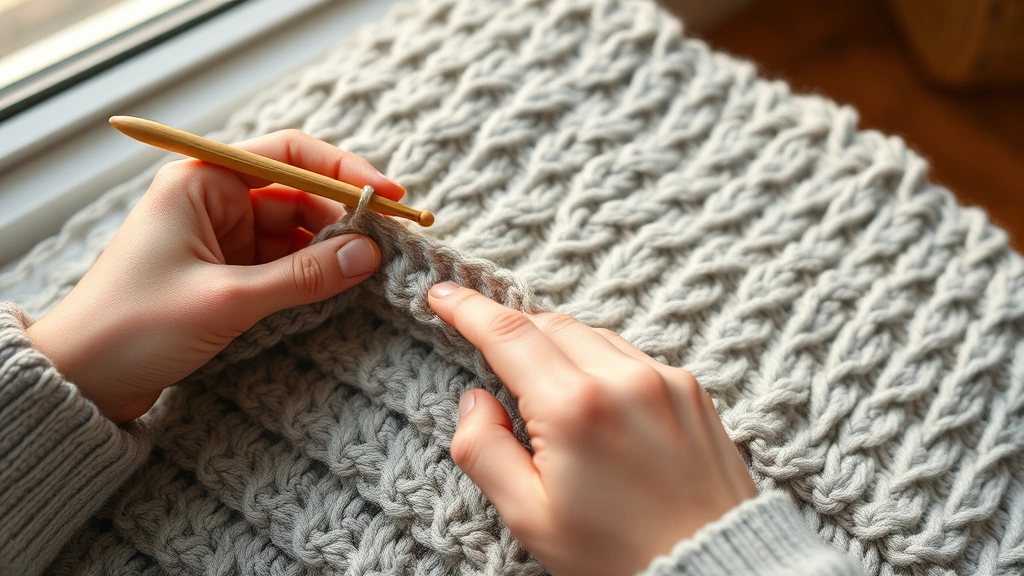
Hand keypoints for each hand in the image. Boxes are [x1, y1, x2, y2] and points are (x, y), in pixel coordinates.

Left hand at [27, 130, 403, 423]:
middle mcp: (214, 202)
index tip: (387, 197)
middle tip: (388, 246)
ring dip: (328, 252)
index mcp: (202, 182)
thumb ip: (302, 277)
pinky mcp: (225, 274)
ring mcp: (221, 239)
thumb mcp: (227, 299)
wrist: (81, 380)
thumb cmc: (134, 326)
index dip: (343, 171)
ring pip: (294, 234)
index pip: (289, 155)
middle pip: (299, 196)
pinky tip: (338, 289)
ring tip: (369, 273)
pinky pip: (281, 264)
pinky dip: (309, 276)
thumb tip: (368, 254)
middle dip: (342, 220)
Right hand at [428, 282, 757, 575]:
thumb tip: (474, 400)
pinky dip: (599, 359)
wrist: (711, 569)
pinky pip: (630, 353)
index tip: (442, 291)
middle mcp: (622, 379)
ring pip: (591, 333)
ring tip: (542, 382)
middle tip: (487, 344)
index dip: (468, 308)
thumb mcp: (529, 516)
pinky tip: (593, 395)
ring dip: (556, 342)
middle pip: (549, 324)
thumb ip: (484, 451)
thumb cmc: (617, 554)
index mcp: (574, 408)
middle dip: (512, 327)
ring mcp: (663, 379)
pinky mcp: (690, 389)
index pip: (508, 335)